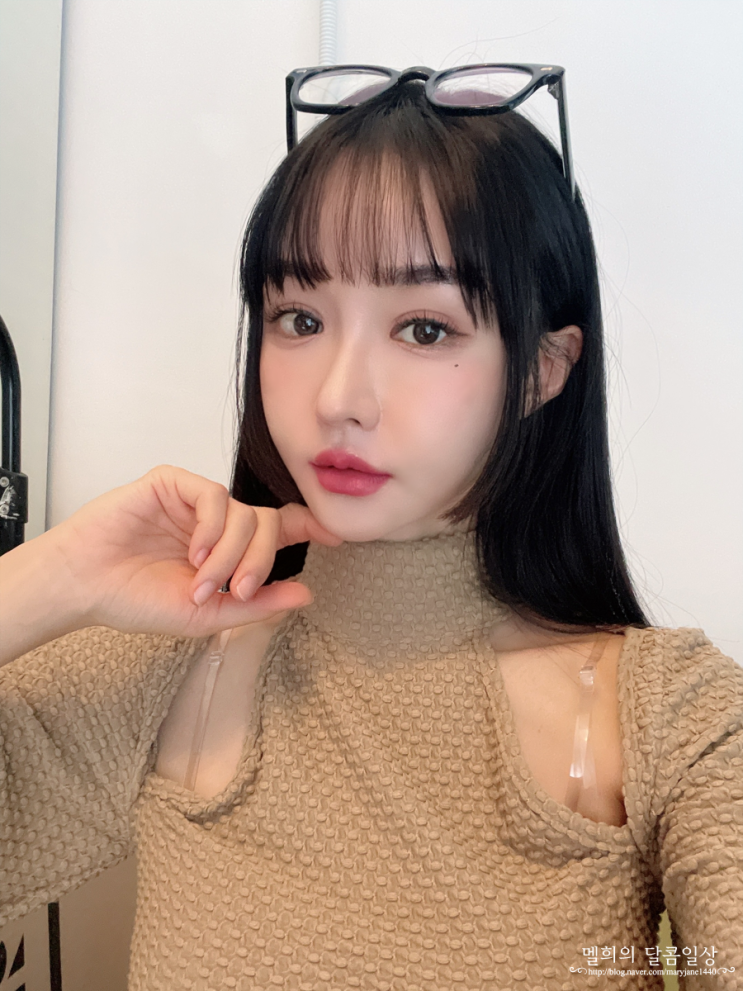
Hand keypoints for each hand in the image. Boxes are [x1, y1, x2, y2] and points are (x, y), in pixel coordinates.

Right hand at [50, 464, 341, 638]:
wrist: (85, 586)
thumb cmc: (137, 600)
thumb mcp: (207, 615)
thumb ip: (257, 604)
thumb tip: (307, 595)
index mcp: (227, 550)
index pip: (278, 530)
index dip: (309, 528)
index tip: (336, 536)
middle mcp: (216, 522)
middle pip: (268, 524)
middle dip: (260, 561)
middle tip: (235, 590)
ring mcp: (194, 502)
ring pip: (245, 512)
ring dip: (231, 554)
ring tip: (201, 581)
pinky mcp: (171, 485)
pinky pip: (214, 496)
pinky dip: (213, 528)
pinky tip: (195, 553)